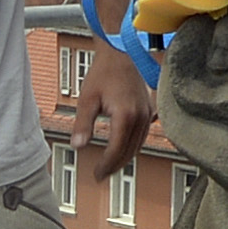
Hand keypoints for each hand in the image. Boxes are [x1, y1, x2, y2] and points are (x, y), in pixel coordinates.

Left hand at [78, 55, 161, 182]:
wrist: (121, 53)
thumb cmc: (103, 73)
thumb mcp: (87, 99)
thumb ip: (82, 124)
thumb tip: (78, 146)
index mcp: (126, 116)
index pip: (116, 150)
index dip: (106, 165)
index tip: (96, 174)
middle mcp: (141, 117)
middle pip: (129, 152)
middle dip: (115, 166)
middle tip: (100, 175)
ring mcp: (148, 114)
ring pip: (138, 146)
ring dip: (124, 159)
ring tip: (109, 167)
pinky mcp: (149, 111)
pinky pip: (143, 136)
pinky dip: (132, 147)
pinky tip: (122, 151)